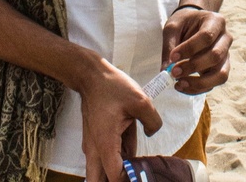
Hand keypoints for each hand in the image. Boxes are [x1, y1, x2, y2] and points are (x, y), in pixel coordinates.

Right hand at [77, 54, 161, 181]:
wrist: (92, 75)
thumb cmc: (112, 87)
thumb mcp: (139, 101)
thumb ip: (152, 121)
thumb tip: (153, 131)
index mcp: (106, 144)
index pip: (115, 177)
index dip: (130, 180)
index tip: (142, 175)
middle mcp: (95, 150)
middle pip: (99, 181)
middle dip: (117, 181)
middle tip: (135, 173)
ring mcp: (93, 146)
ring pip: (101, 172)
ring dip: (117, 169)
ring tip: (136, 157)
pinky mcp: (95, 140)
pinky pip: (105, 157)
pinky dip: (117, 157)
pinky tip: (129, 139)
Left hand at [161, 7, 231, 94]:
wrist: (194, 23)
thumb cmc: (184, 23)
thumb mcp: (173, 27)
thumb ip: (169, 46)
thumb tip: (165, 71)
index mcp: (216, 21)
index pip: (207, 36)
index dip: (190, 48)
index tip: (172, 57)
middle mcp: (225, 38)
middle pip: (215, 56)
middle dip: (193, 67)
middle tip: (173, 73)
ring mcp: (226, 55)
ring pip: (220, 74)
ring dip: (199, 83)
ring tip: (179, 83)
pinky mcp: (222, 69)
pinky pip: (214, 84)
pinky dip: (198, 88)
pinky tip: (182, 86)